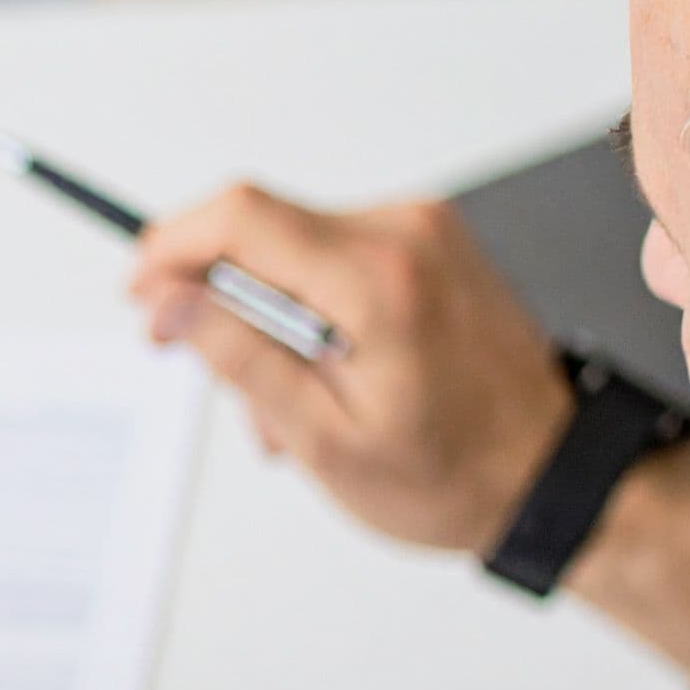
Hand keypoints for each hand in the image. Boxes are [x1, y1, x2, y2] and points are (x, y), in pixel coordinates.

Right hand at [133, 186, 572, 556]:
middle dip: (220, 301)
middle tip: (226, 385)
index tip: (141, 293)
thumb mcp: (323, 436)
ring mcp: (423, 228)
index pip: (240, 215)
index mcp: (378, 280)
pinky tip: (327, 370)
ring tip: (291, 401)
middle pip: (260, 229)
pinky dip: (310, 309)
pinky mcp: (428, 238)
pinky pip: (333, 254)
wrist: (548, 473)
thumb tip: (167, 300)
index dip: (171, 246)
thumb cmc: (451, 474)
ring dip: (266, 317)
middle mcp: (405, 232)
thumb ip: (238, 356)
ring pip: (290, 247)